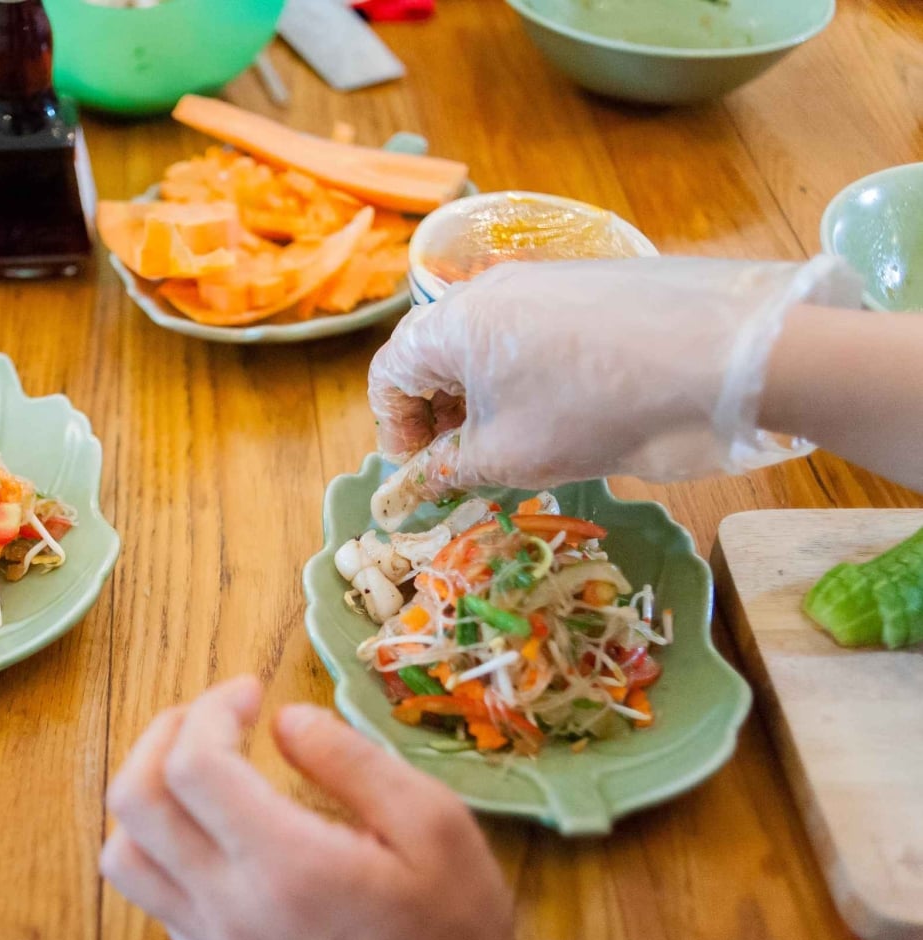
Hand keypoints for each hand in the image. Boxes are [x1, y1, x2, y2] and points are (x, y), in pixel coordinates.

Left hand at [100, 676, 524, 939]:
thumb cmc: (453, 932)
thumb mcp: (435, 826)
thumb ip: (353, 762)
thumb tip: (285, 719)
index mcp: (288, 867)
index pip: (193, 766)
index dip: (212, 709)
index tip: (251, 693)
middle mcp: (232, 912)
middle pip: (135, 801)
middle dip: (164, 735)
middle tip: (215, 717)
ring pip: (123, 857)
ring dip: (148, 795)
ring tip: (200, 770)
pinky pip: (154, 900)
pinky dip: (163, 848)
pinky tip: (217, 832)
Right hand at [366, 255, 860, 516]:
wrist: (719, 356)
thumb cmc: (593, 410)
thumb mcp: (510, 456)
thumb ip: (447, 471)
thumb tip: (408, 491)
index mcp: (450, 326)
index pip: (388, 374)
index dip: (395, 432)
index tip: (423, 475)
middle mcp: (485, 290)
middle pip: (433, 355)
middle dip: (437, 415)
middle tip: (466, 464)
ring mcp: (539, 279)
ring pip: (483, 344)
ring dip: (482, 398)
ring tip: (519, 443)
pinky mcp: (585, 284)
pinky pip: (529, 330)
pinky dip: (525, 374)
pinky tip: (566, 409)